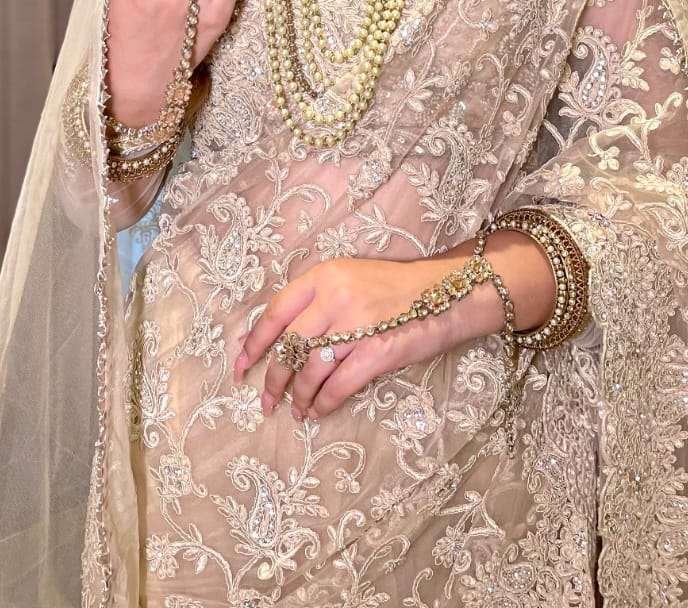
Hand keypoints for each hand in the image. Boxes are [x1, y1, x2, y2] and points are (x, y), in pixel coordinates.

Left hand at [231, 254, 501, 422]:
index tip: (240, 366)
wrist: (447, 292)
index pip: (275, 311)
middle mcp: (334, 296)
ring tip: (296, 411)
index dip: (253, 342)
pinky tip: (319, 411)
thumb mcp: (350, 279)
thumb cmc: (395, 288)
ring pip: (310, 369)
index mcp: (323, 275)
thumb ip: (318, 301)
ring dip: (299, 396)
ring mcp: (356, 324)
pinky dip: (325, 403)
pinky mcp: (377, 351)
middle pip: (289, 345)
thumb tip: (283, 337)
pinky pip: (339, 385)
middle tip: (265, 401)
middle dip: (272, 379)